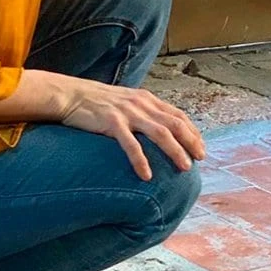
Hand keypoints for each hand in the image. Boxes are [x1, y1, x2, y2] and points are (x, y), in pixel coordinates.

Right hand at [42, 72, 204, 180]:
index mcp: (147, 100)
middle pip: (175, 124)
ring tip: (185, 167)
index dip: (193, 131)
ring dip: (175, 151)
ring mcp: (128, 113)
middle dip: (191, 142)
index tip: (201, 147)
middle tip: (201, 158)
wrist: (69, 94)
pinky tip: (147, 175)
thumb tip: (162, 128)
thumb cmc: (98, 102)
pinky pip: (130, 145)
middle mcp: (142, 105)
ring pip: (160, 133)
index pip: (178, 115)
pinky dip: (140, 160)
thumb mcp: (127, 102)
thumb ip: (145, 112)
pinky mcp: (112, 123)